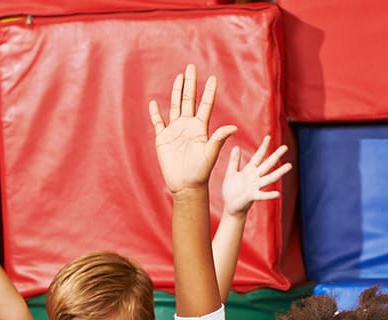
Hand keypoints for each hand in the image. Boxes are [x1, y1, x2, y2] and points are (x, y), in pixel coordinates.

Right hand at [149, 64, 236, 193]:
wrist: (186, 185)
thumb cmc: (200, 172)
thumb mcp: (210, 154)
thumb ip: (219, 139)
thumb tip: (234, 128)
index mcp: (201, 128)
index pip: (205, 105)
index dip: (209, 92)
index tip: (212, 78)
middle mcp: (188, 126)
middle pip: (189, 100)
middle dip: (190, 83)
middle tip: (191, 67)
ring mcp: (175, 131)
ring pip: (175, 106)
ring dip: (176, 92)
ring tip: (179, 77)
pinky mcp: (163, 139)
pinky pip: (158, 122)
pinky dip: (155, 113)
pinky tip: (154, 103)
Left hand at [220, 135, 290, 216]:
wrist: (230, 206)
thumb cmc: (231, 190)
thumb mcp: (231, 173)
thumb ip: (234, 161)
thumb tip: (236, 146)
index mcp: (250, 170)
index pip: (258, 156)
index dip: (263, 147)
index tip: (268, 137)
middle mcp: (255, 177)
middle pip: (268, 164)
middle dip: (276, 155)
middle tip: (285, 147)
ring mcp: (256, 186)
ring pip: (270, 178)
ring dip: (280, 172)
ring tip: (289, 166)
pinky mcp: (252, 196)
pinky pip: (262, 195)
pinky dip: (270, 195)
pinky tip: (278, 194)